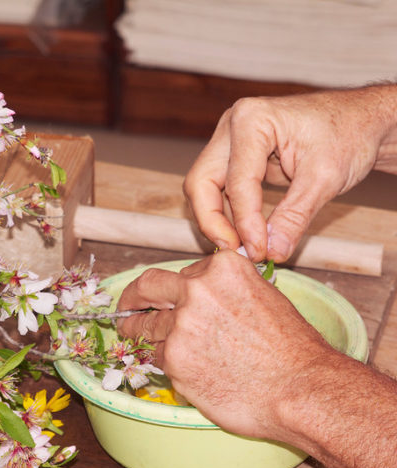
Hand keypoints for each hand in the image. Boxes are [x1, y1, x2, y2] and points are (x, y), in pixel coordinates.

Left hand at [116, 251, 335, 439]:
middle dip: (131, 299)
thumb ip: (224, 292)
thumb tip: (200, 298)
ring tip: (147, 344)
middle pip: (146, 288)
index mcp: (221, 268)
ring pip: (145, 327)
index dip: (170, 290)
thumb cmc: (291, 350)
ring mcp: (181, 324)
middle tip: (124, 309)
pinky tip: (182, 370)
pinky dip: (162, 363)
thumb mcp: (262, 297)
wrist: (300, 390)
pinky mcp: (173, 358)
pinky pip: (155, 357)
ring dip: (142, 335)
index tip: (159, 298)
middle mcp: (195, 289)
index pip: (179, 274)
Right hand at [184, 85, 396, 262]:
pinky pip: (219, 191)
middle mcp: (232, 127)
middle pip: (201, 183)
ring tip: (245, 247)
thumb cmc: (349, 134)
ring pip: (204, 189)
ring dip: (219, 222)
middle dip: (212, 222)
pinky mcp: (235, 157)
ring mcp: (230, 141)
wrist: (362, 121)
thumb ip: (295, 217)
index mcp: (251, 120)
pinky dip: (229, 215)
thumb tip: (272, 252)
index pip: (237, 182)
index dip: (245, 222)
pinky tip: (247, 234)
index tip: (258, 251)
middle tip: (234, 251)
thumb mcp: (326, 178)